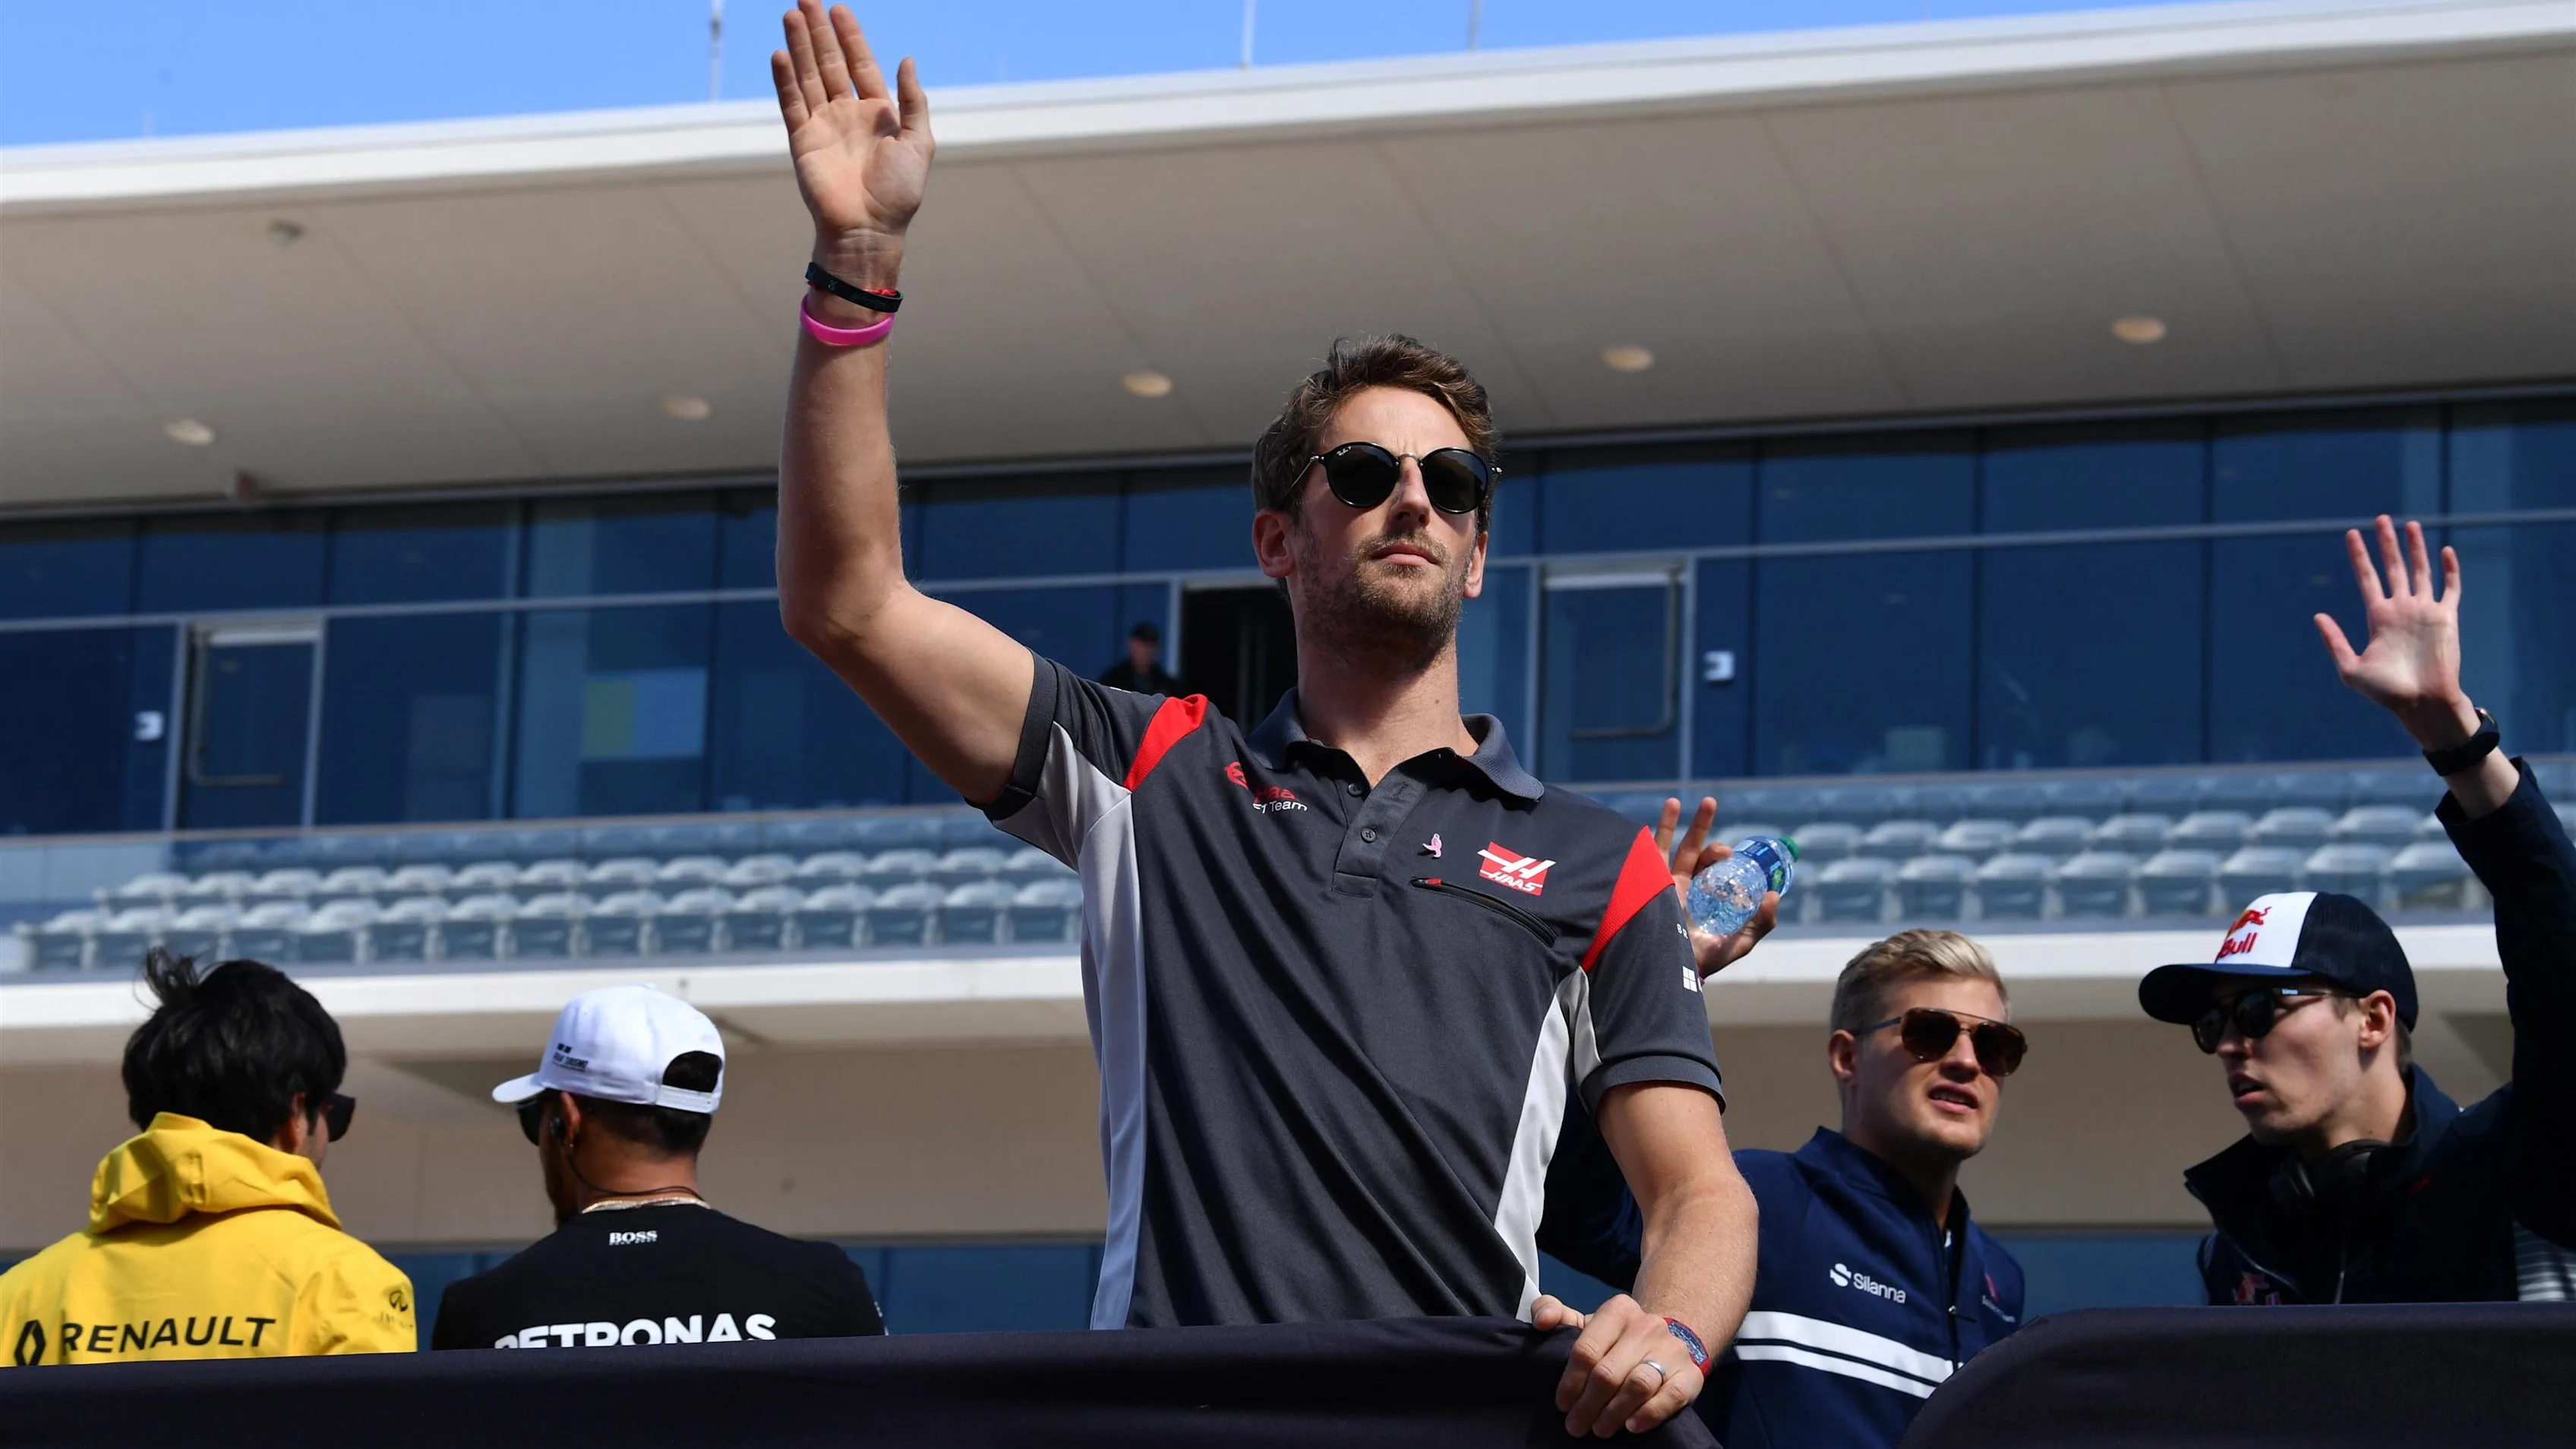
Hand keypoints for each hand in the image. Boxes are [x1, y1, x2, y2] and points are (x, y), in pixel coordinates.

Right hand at [770, 2, 931, 284]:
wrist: (870, 229)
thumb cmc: (899, 192)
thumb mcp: (918, 141)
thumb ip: (912, 100)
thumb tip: (907, 60)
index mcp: (877, 113)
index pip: (859, 64)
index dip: (850, 36)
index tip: (838, 8)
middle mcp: (847, 114)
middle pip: (830, 62)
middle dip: (818, 31)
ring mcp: (822, 125)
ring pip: (808, 76)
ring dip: (799, 46)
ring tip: (791, 15)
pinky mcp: (803, 140)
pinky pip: (792, 103)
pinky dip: (785, 79)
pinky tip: (781, 54)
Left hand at [1534, 1293, 1703, 1436]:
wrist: (1665, 1344)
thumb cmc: (1616, 1339)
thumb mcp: (1586, 1323)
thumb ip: (1555, 1313)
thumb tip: (1542, 1321)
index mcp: (1618, 1310)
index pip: (1586, 1350)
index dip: (1570, 1382)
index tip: (1562, 1404)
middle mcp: (1648, 1325)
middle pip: (1608, 1372)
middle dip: (1588, 1405)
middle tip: (1576, 1425)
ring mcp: (1672, 1349)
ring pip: (1638, 1385)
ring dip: (1614, 1413)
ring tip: (1600, 1430)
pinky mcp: (1690, 1374)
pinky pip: (1670, 1396)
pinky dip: (1649, 1414)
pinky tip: (1632, 1426)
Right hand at [1654, 797, 1776, 980]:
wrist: (1672, 970)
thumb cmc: (1705, 959)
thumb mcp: (1740, 941)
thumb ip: (1761, 921)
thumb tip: (1773, 893)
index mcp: (1705, 893)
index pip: (1715, 864)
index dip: (1722, 853)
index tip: (1730, 854)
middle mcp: (1685, 884)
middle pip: (1694, 848)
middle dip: (1702, 824)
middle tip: (1710, 803)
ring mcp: (1665, 883)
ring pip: (1672, 846)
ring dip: (1676, 821)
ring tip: (1680, 801)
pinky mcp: (1648, 884)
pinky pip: (1650, 855)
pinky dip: (1655, 834)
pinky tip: (1664, 813)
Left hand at [2315, 515, 2478, 749]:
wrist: (2422, 702)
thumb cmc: (2387, 692)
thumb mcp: (2351, 669)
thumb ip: (2334, 642)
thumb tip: (2317, 615)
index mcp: (2378, 618)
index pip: (2367, 578)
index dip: (2360, 556)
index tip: (2351, 534)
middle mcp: (2401, 609)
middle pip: (2393, 567)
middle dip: (2386, 543)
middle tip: (2380, 518)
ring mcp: (2424, 611)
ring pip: (2420, 571)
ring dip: (2416, 548)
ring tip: (2409, 524)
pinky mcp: (2447, 617)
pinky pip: (2450, 588)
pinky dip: (2449, 569)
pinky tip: (2444, 550)